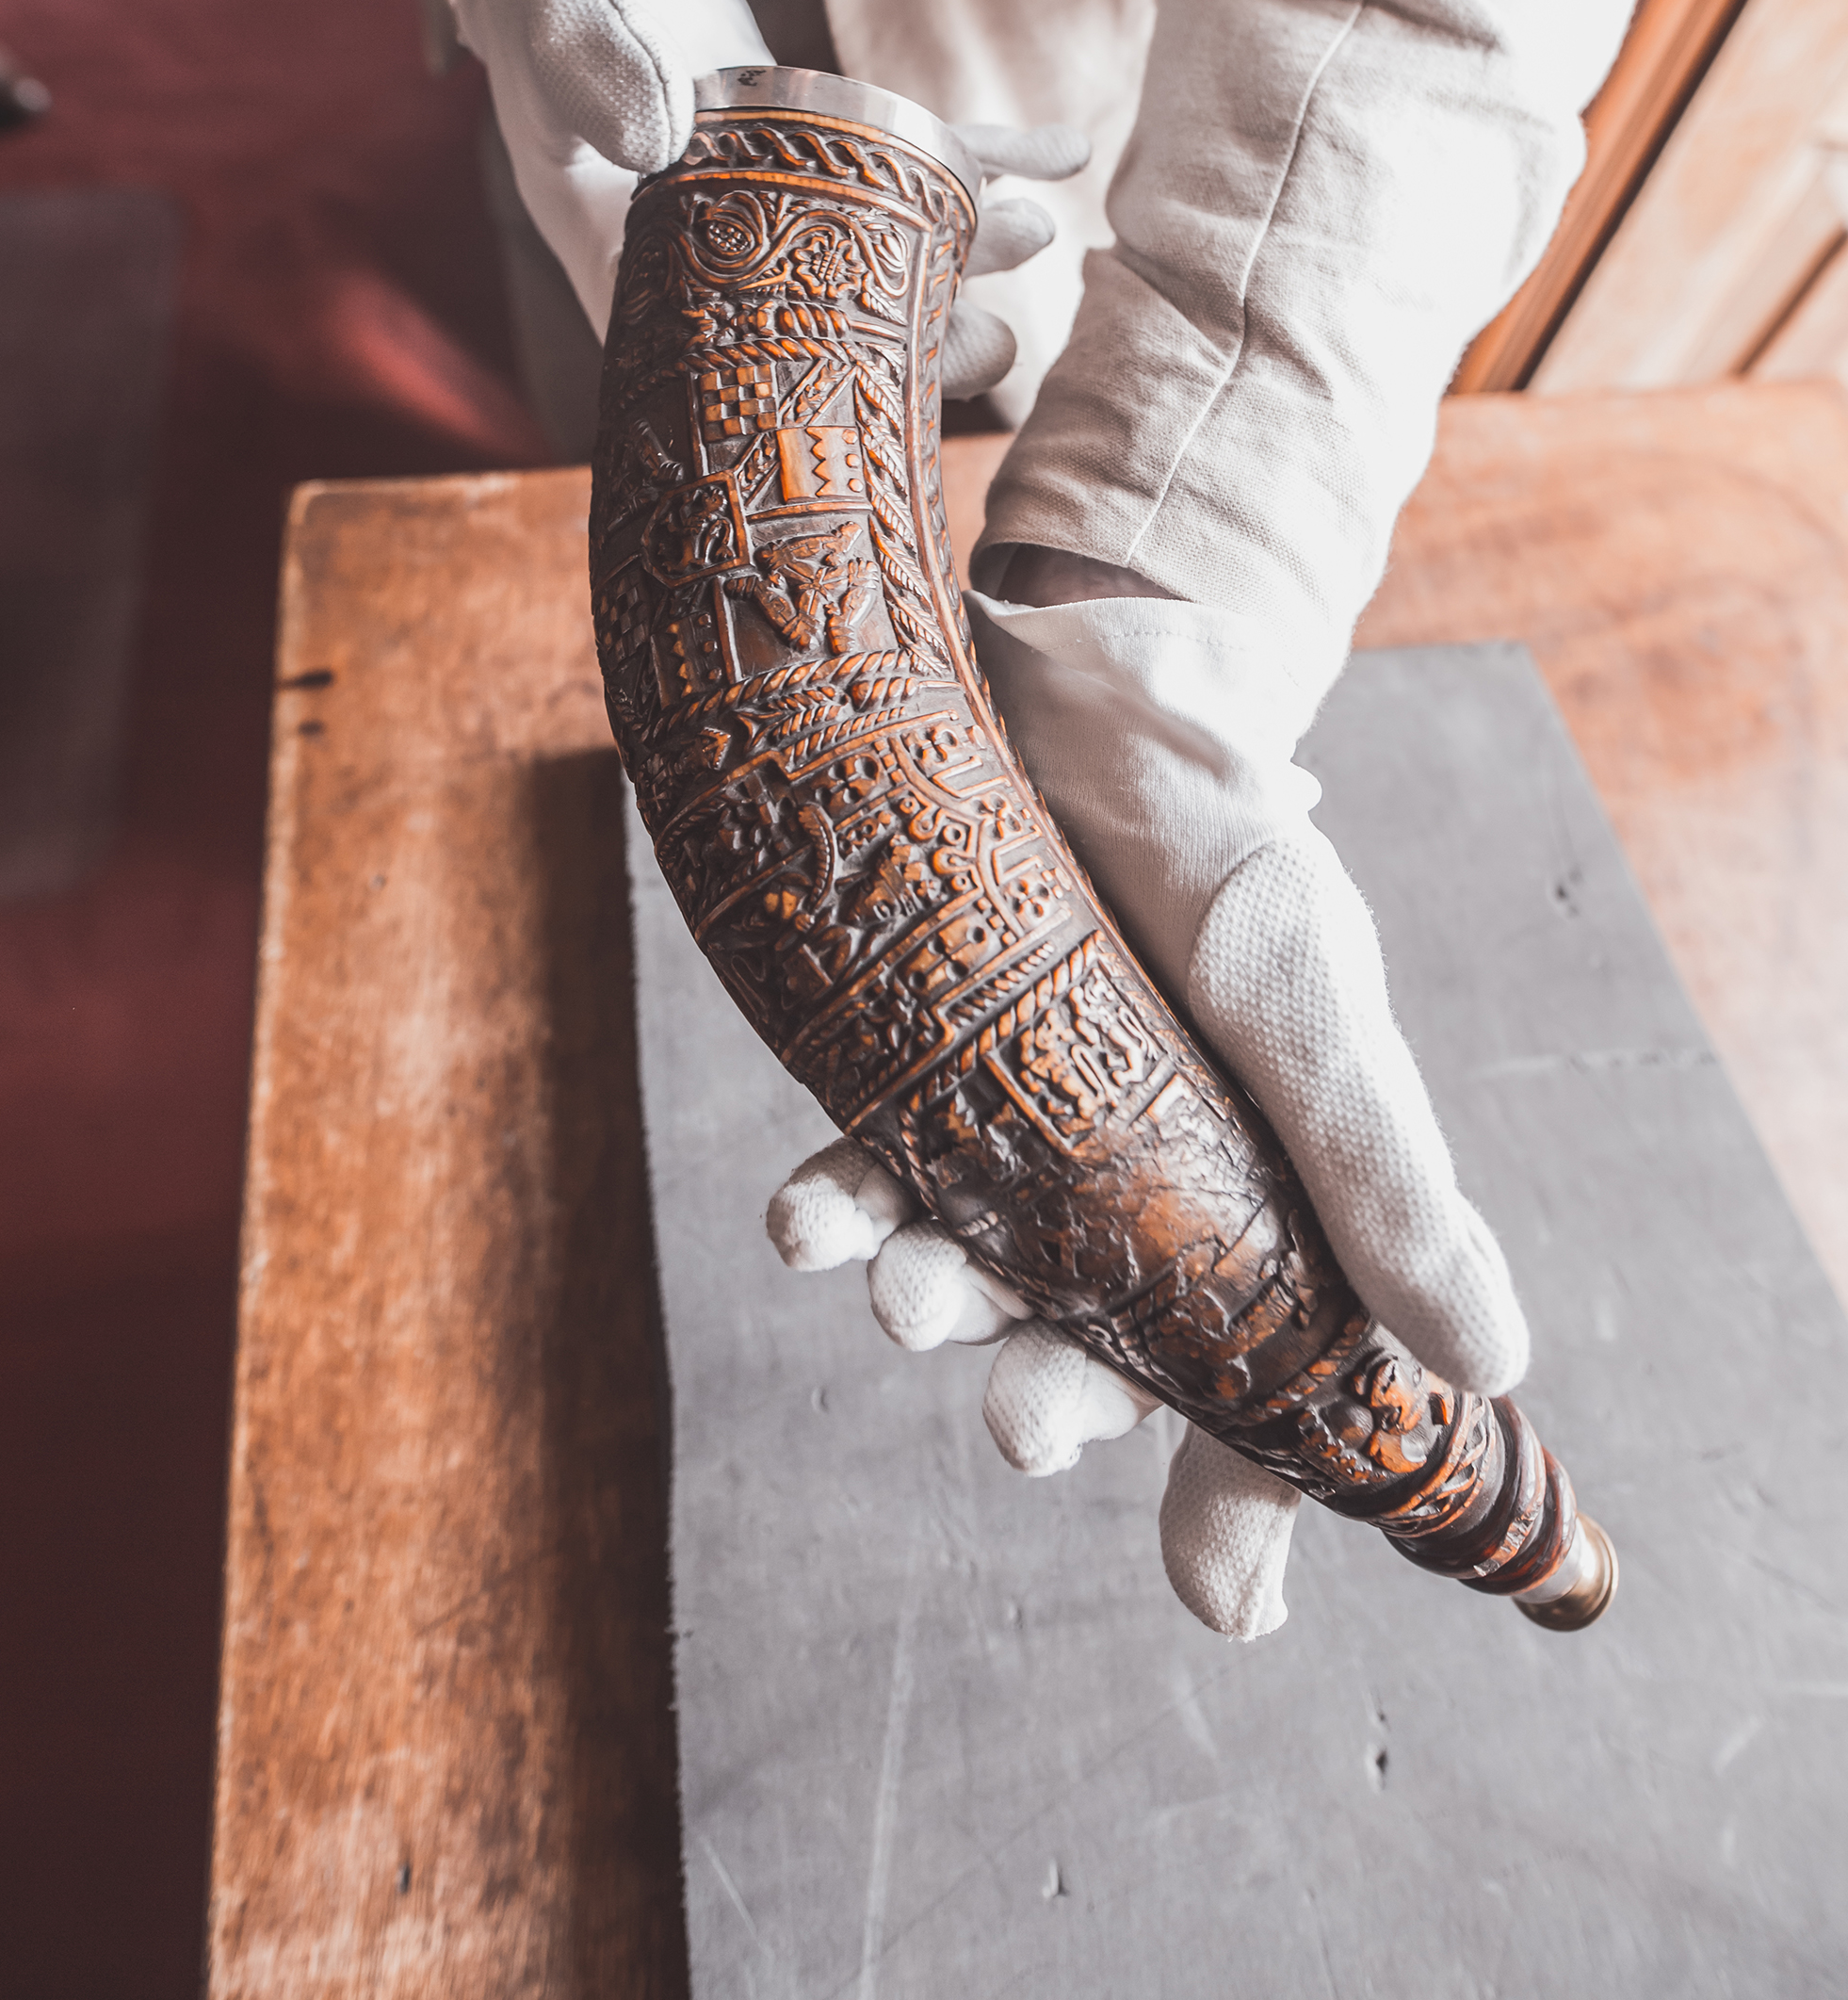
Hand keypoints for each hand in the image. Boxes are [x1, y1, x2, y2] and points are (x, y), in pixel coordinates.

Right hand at [398, 0, 1084, 372]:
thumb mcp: (553, 2)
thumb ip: (594, 63)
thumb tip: (652, 135)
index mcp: (629, 240)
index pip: (723, 342)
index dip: (803, 378)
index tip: (880, 397)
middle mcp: (707, 237)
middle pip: (822, 318)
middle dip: (912, 336)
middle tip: (996, 342)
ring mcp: (768, 194)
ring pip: (876, 246)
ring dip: (960, 247)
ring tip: (1039, 234)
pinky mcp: (813, 138)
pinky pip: (905, 158)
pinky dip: (980, 152)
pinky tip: (1056, 146)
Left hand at [765, 565, 1528, 1642]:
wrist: (1102, 696)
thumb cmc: (1232, 858)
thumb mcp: (1316, 1009)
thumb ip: (1384, 1178)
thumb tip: (1490, 1362)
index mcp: (1249, 1200)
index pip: (1250, 1380)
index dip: (1231, 1497)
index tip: (1216, 1600)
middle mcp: (1128, 1189)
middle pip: (1089, 1350)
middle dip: (1051, 1396)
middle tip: (1021, 1419)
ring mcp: (1016, 1133)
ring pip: (972, 1271)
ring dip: (936, 1306)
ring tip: (904, 1298)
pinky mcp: (920, 1068)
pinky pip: (871, 1168)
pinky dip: (837, 1211)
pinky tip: (806, 1225)